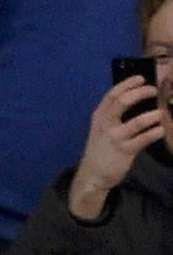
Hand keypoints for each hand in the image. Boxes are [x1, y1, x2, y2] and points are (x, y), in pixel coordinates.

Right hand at [67, 77, 163, 217]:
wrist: (93, 176)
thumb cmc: (101, 149)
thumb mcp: (101, 128)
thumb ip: (113, 114)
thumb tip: (137, 98)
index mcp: (100, 116)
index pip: (113, 94)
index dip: (128, 83)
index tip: (142, 78)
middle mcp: (106, 125)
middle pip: (123, 102)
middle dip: (142, 93)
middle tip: (154, 91)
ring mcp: (116, 138)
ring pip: (138, 121)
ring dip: (154, 115)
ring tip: (161, 114)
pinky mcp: (125, 151)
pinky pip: (145, 138)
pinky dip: (155, 132)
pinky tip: (161, 130)